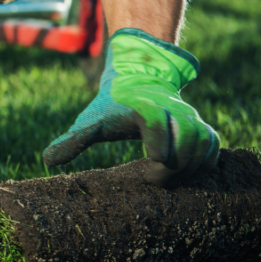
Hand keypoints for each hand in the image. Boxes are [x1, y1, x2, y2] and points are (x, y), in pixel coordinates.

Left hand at [43, 28, 219, 186]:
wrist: (137, 80)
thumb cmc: (111, 107)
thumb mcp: (90, 121)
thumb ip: (72, 140)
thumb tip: (47, 160)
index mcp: (142, 106)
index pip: (154, 119)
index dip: (157, 139)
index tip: (152, 160)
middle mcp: (170, 109)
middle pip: (185, 136)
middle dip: (172, 164)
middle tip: (153, 179)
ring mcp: (189, 117)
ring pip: (203, 142)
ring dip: (190, 166)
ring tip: (169, 181)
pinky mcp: (200, 126)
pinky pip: (213, 145)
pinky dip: (205, 163)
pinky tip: (186, 176)